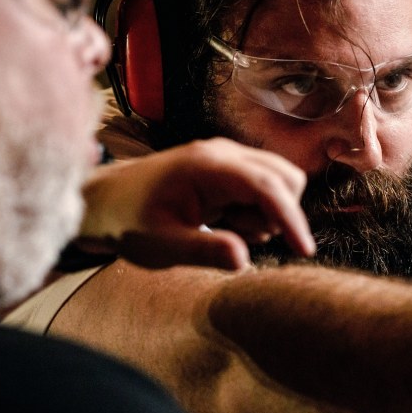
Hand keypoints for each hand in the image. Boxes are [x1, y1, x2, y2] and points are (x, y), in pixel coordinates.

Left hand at [76, 138, 314, 269]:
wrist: (107, 202)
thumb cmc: (129, 222)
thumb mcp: (162, 245)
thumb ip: (203, 250)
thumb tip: (243, 259)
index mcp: (207, 166)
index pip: (267, 186)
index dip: (291, 218)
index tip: (304, 251)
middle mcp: (223, 152)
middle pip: (285, 177)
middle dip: (279, 214)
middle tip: (240, 237)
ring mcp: (227, 157)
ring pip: (279, 181)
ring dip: (266, 214)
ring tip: (225, 229)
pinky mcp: (228, 168)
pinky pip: (264, 186)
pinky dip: (257, 210)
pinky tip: (224, 222)